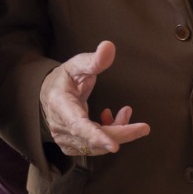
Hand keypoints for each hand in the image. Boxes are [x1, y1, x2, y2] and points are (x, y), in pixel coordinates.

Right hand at [39, 40, 149, 158]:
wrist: (49, 94)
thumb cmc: (65, 78)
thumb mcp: (78, 65)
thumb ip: (94, 60)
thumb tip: (109, 46)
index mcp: (61, 105)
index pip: (79, 125)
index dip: (97, 136)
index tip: (115, 146)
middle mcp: (60, 126)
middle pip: (94, 139)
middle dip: (121, 133)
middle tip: (144, 128)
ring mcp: (64, 139)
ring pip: (96, 145)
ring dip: (117, 131)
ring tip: (125, 112)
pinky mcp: (71, 146)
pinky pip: (94, 147)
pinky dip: (108, 136)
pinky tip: (110, 120)